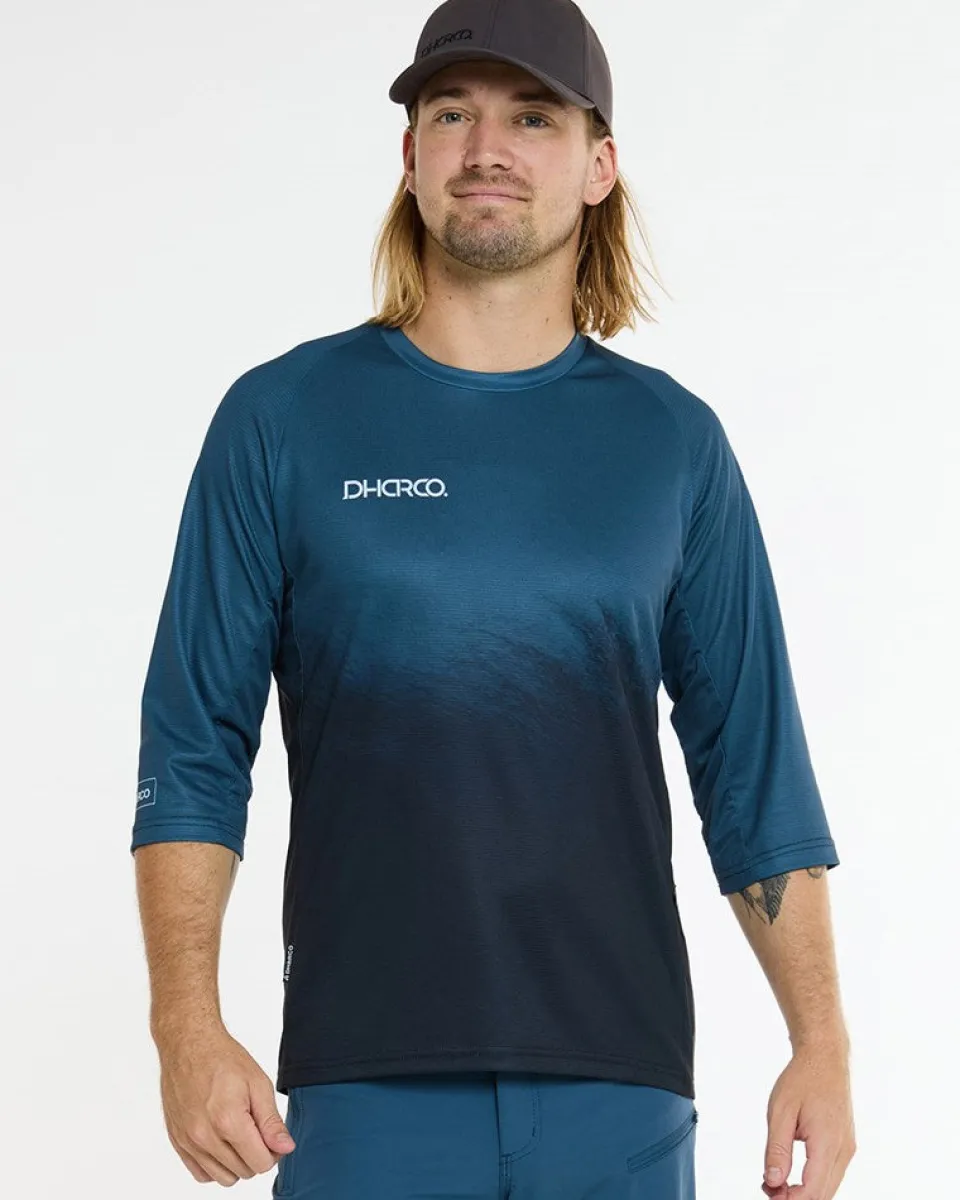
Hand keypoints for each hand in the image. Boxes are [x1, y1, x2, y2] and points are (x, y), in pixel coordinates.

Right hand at [155, 1024, 295, 1185]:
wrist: (188, 1046)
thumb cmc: (223, 1059)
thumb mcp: (258, 1083)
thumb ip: (271, 1121)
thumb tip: (285, 1148)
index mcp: (228, 1121)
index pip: (261, 1163)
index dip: (273, 1151)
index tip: (271, 1135)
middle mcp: (204, 1137)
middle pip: (244, 1172)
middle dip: (256, 1154)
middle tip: (255, 1127)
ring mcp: (188, 1142)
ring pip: (223, 1178)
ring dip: (236, 1162)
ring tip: (238, 1133)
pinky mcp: (177, 1142)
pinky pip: (202, 1174)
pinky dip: (215, 1164)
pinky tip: (221, 1140)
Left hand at [760, 1042, 855, 1197]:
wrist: (825, 1057)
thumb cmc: (802, 1079)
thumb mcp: (780, 1111)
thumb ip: (776, 1149)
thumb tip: (772, 1181)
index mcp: (827, 1142)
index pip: (812, 1191)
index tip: (768, 1192)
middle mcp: (843, 1150)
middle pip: (822, 1195)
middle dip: (795, 1198)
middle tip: (767, 1187)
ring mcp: (847, 1148)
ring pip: (828, 1188)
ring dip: (804, 1192)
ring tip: (775, 1179)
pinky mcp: (845, 1145)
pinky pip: (831, 1174)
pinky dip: (812, 1181)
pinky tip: (790, 1172)